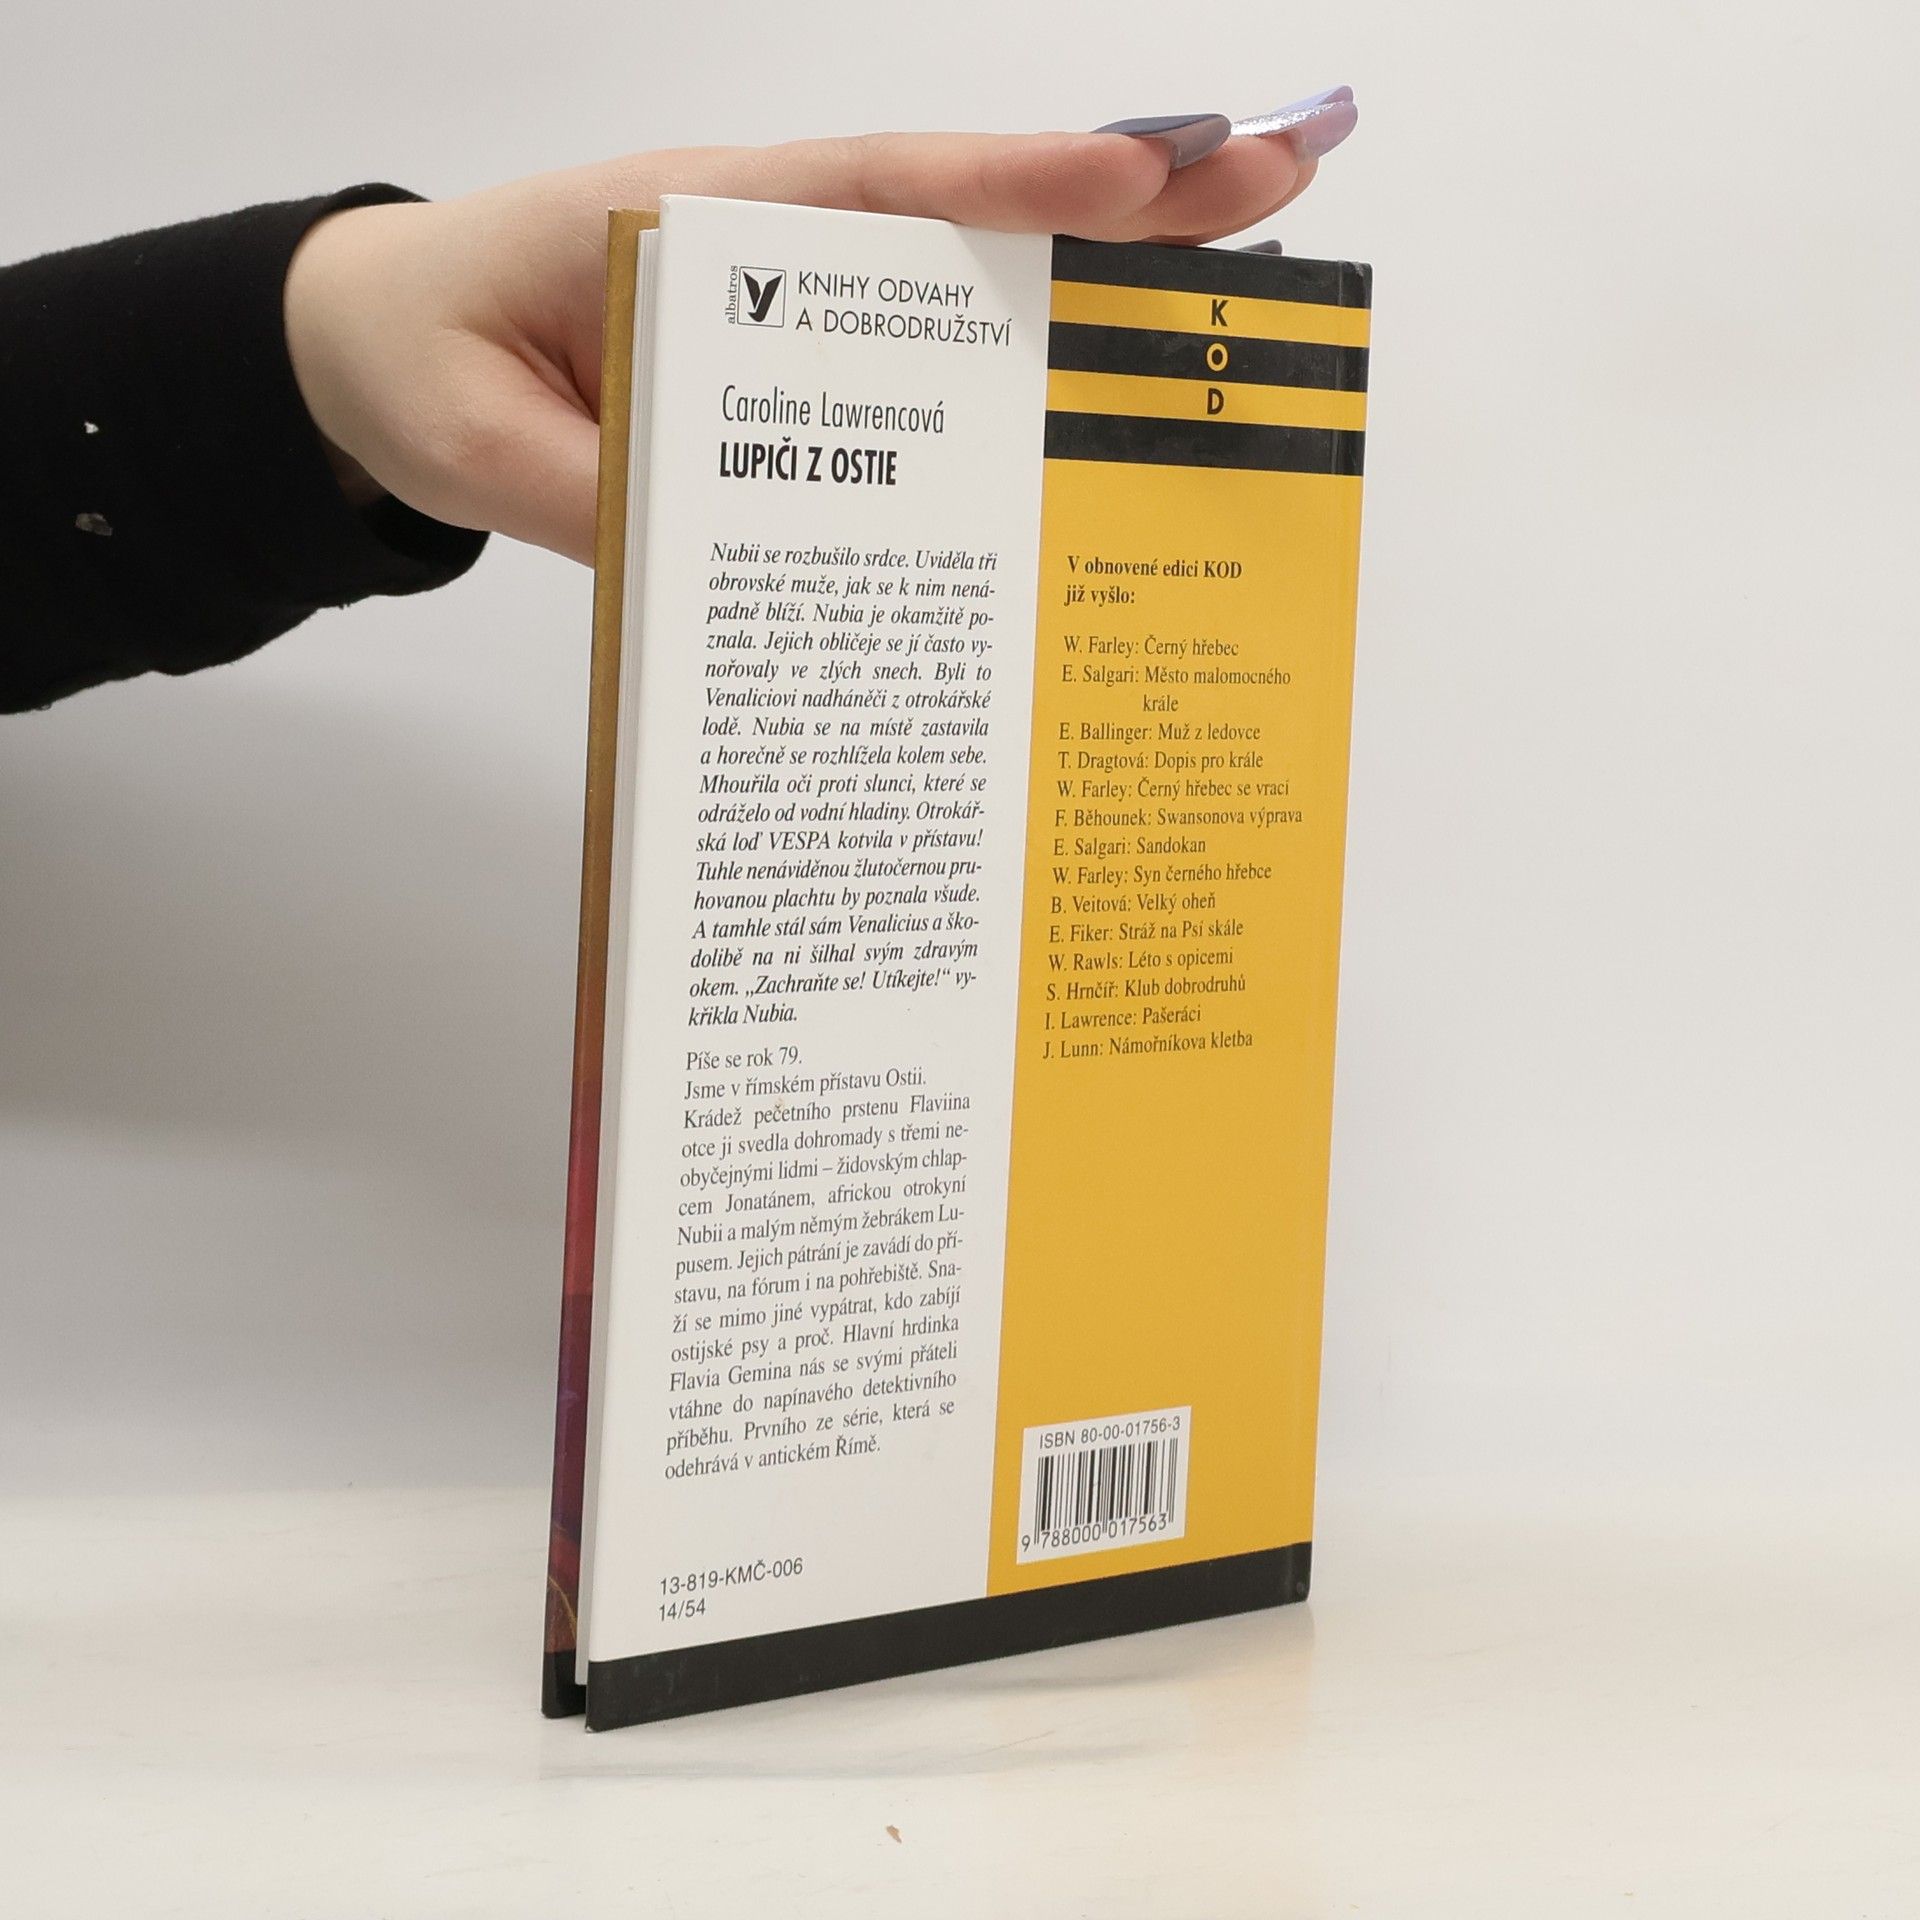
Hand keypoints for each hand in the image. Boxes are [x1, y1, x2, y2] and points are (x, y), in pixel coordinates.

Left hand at [284, 122, 1342, 565]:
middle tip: (1281, 171)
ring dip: (1103, 269)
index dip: (1013, 183)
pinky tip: (1112, 373)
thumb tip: (744, 552)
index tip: (1145, 171)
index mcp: (690, 225)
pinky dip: (1020, 346)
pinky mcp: (797, 361)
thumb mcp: (481, 444)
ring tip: (1248, 259)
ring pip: (963, 275)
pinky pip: (920, 349)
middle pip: (962, 214)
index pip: (873, 192)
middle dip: (1123, 196)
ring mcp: (793, 297)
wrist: (380, 356)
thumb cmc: (425, 361)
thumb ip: (602, 495)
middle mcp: (768, 244)